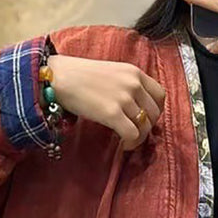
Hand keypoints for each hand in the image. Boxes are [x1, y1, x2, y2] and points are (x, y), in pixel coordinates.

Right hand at [49, 54, 165, 150]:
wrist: (57, 77)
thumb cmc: (78, 75)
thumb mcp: (111, 72)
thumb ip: (127, 85)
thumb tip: (136, 107)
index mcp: (134, 72)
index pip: (160, 95)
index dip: (156, 110)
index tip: (146, 118)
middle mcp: (133, 84)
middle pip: (154, 113)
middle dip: (147, 126)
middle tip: (135, 132)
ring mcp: (124, 98)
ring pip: (146, 126)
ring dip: (139, 137)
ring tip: (128, 140)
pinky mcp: (112, 113)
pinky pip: (133, 134)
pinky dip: (131, 143)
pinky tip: (124, 145)